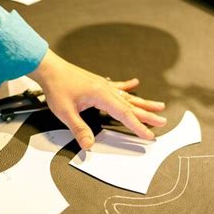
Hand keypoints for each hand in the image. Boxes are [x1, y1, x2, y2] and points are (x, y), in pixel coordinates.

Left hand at [28, 50, 166, 149]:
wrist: (50, 69)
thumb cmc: (57, 87)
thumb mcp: (66, 112)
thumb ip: (79, 129)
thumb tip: (89, 144)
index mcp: (102, 96)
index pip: (125, 114)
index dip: (138, 126)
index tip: (149, 135)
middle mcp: (106, 90)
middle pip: (132, 105)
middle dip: (148, 115)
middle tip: (163, 121)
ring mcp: (104, 86)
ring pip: (128, 96)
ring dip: (144, 102)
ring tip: (158, 105)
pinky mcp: (99, 83)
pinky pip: (118, 86)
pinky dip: (128, 86)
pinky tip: (135, 83)